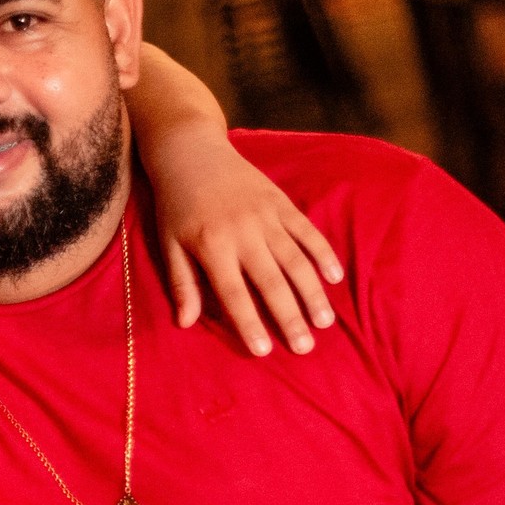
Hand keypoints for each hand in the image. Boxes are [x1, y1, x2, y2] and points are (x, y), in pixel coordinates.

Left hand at [148, 134, 344, 356]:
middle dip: (289, 317)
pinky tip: (335, 278)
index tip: (263, 351)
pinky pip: (307, 231)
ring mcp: (266, 216)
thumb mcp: (168, 244)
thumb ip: (181, 283)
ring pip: (295, 259)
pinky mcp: (281, 202)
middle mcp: (242, 232)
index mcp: (211, 246)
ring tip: (324, 322)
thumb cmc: (176, 205)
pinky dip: (322, 254)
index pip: (233, 293)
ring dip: (312, 292)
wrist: (192, 152)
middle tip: (304, 348)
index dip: (249, 323)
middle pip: (271, 282)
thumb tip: (185, 323)